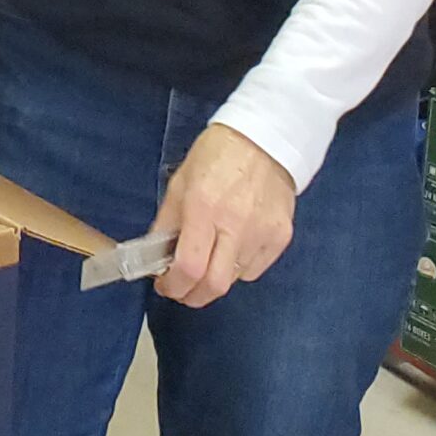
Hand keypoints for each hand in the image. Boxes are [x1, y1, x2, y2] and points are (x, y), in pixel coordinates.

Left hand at [149, 123, 294, 307]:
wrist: (265, 139)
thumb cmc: (216, 156)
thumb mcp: (180, 183)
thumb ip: (166, 224)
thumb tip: (155, 258)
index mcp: (204, 208)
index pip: (189, 267)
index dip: (173, 285)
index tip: (165, 285)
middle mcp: (235, 226)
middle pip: (214, 286)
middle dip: (192, 296)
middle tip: (181, 289)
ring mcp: (262, 234)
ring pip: (234, 280)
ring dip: (214, 280)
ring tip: (206, 262)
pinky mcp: (281, 237)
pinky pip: (254, 270)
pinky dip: (237, 269)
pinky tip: (230, 249)